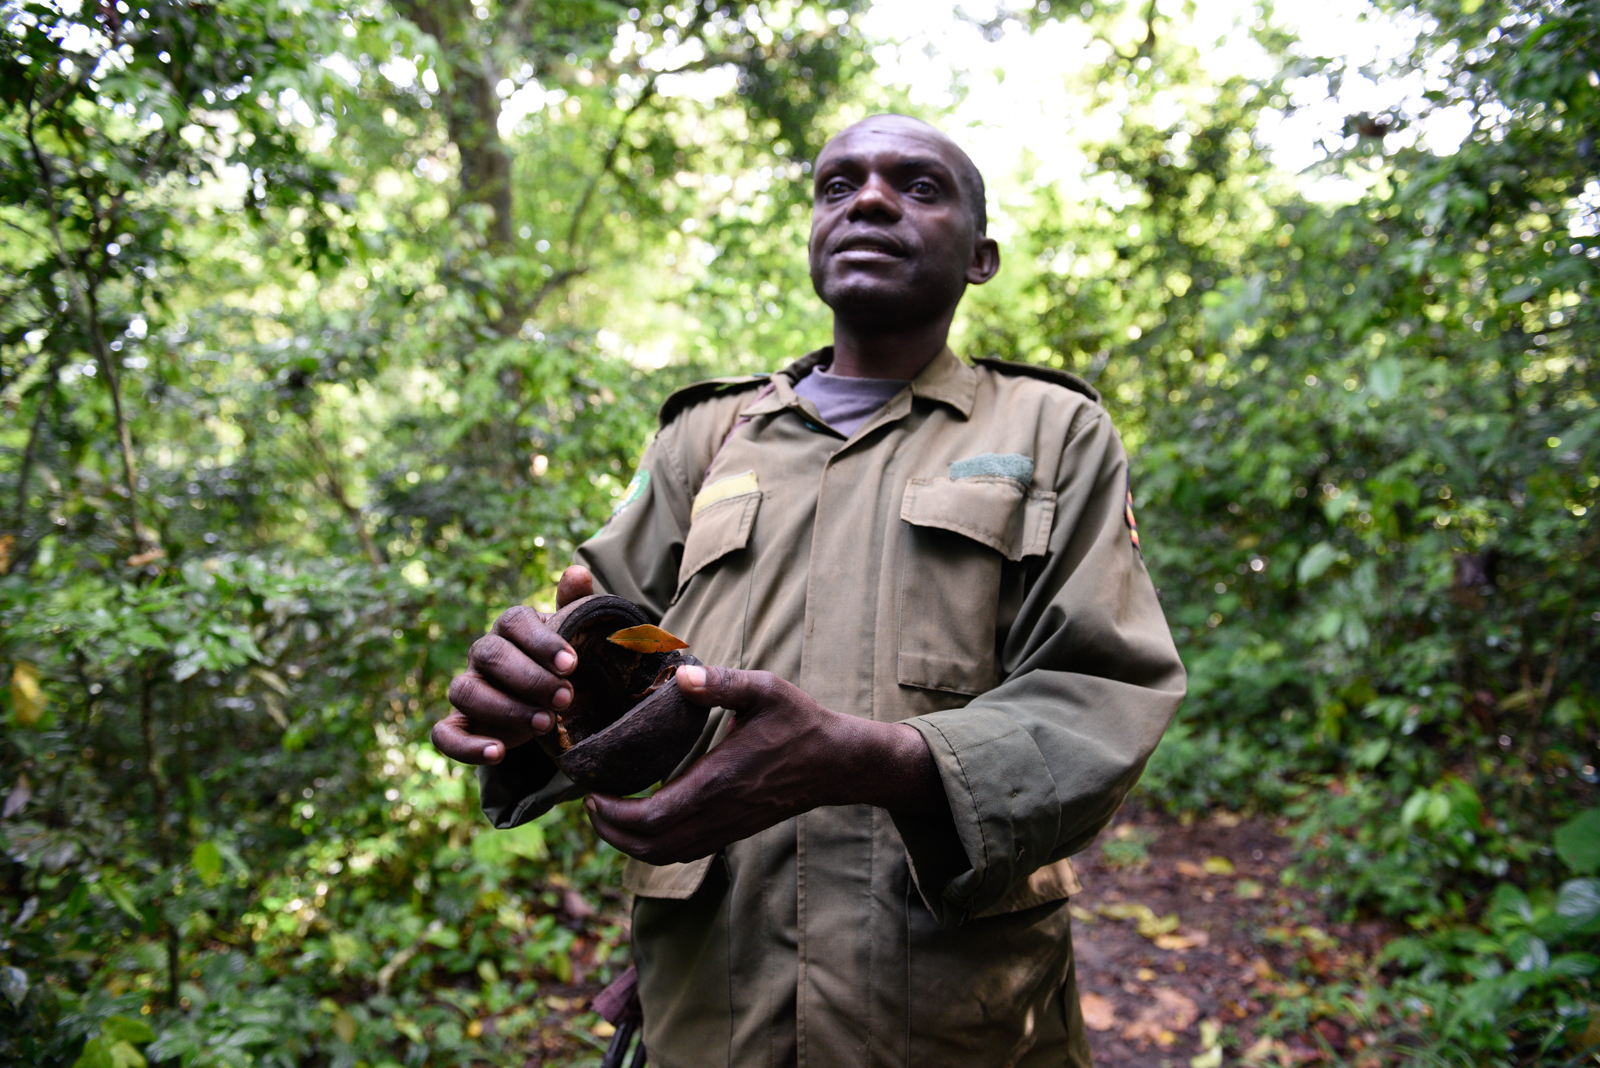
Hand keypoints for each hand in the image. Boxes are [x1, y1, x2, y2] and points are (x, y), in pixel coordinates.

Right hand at [432, 565, 593, 764]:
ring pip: (466, 691)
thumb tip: (577, 573)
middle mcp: (484, 653)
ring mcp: (469, 687)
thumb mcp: (576, 634)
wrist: (551, 698)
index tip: (571, 663)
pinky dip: (466, 746)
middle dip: (530, 679)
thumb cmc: (563, 661)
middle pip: (491, 655)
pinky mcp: (461, 724)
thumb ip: (576, 605)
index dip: (541, 641)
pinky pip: (445, 734)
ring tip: (546, 725)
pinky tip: (497, 753)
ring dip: (505, 709)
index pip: (515, 622)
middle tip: (566, 698)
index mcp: (511, 627)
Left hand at [584, 664, 945, 864]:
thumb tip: (680, 675)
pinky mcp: (733, 831)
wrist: (838, 763)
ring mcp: (726, 828)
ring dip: (629, 842)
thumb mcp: (765, 690)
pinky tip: (645, 821)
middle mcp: (718, 814)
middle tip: (589, 802)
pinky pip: (683, 852)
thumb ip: (722, 683)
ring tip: (608, 813)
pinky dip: (653, 846)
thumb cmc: (800, 723)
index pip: (652, 818)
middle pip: (649, 846)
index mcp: (718, 782)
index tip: (591, 792)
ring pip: (665, 856)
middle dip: (610, 831)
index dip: (613, 814)